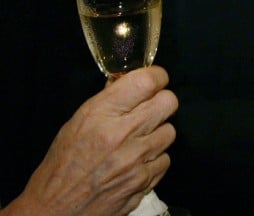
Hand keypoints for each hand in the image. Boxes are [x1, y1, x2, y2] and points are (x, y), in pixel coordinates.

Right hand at [4, 66, 177, 215]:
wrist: (55, 209)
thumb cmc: (62, 164)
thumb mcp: (77, 123)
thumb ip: (107, 101)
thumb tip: (130, 83)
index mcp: (100, 114)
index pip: (146, 81)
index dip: (156, 77)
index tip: (155, 81)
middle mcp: (121, 134)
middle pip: (168, 102)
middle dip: (161, 103)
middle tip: (150, 110)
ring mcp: (136, 159)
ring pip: (170, 131)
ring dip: (157, 133)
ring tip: (139, 140)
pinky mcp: (144, 181)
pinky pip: (165, 159)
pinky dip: (155, 160)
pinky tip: (138, 162)